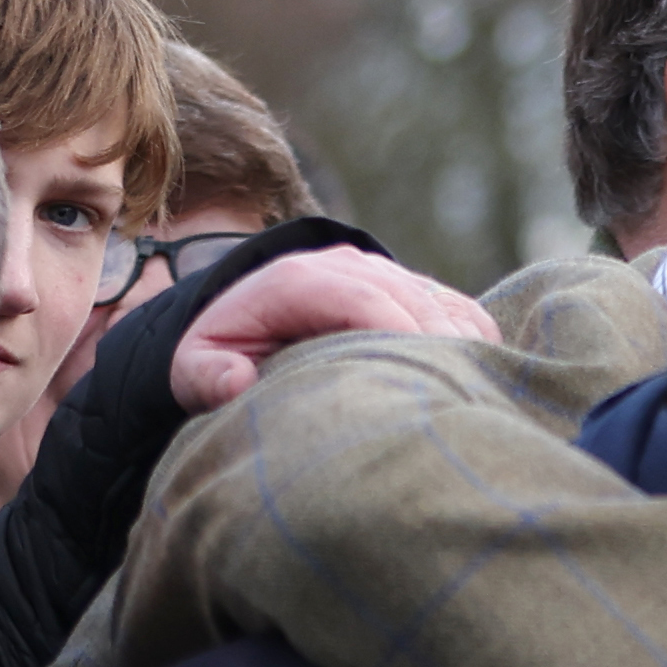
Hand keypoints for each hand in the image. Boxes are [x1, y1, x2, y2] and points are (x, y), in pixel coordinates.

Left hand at [163, 244, 489, 407]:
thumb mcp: (194, 367)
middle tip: (452, 402)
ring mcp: (387, 271)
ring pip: (445, 305)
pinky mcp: (415, 286)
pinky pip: (462, 310)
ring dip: (459, 349)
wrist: (244, 318)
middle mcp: (348, 265)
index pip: (365, 299)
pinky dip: (472, 342)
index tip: (422, 383)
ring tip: (460, 396)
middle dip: (438, 350)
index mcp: (298, 279)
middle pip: (414, 301)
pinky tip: (463, 379)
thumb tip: (238, 382)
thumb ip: (208, 375)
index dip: (399, 336)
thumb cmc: (224, 352)